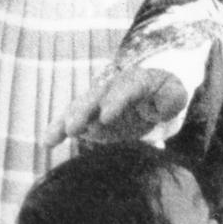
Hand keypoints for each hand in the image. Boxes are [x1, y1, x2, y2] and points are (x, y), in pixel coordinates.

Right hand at [46, 65, 191, 146]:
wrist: (153, 92)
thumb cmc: (166, 93)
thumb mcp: (175, 94)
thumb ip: (170, 100)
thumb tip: (160, 111)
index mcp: (135, 80)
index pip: (124, 90)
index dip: (115, 103)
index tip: (106, 117)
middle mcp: (111, 88)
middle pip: (94, 98)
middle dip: (83, 112)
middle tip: (73, 128)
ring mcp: (97, 101)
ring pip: (78, 108)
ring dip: (65, 123)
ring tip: (52, 138)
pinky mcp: (89, 117)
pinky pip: (71, 122)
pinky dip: (58, 130)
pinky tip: (47, 143)